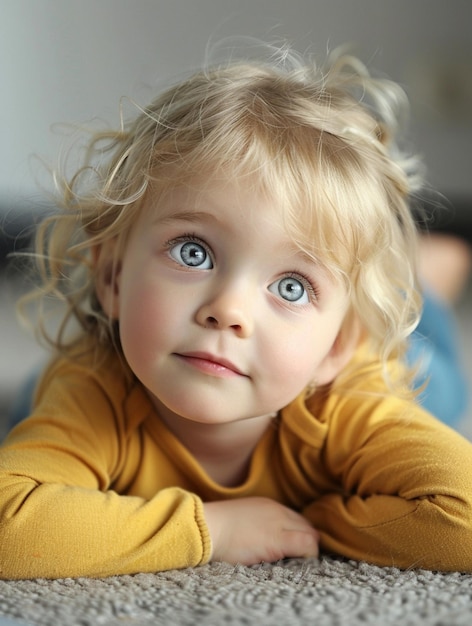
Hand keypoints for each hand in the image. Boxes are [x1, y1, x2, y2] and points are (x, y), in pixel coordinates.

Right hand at [203, 497, 318, 564]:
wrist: (204, 527)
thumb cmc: (214, 529)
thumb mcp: (240, 520)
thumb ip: (255, 525)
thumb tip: (261, 540)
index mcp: (267, 505)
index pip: (296, 519)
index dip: (298, 534)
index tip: (294, 549)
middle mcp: (277, 511)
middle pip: (306, 525)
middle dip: (306, 542)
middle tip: (298, 559)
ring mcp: (279, 523)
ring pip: (311, 535)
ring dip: (308, 549)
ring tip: (297, 564)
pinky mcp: (277, 540)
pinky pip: (307, 545)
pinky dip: (309, 555)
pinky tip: (298, 564)